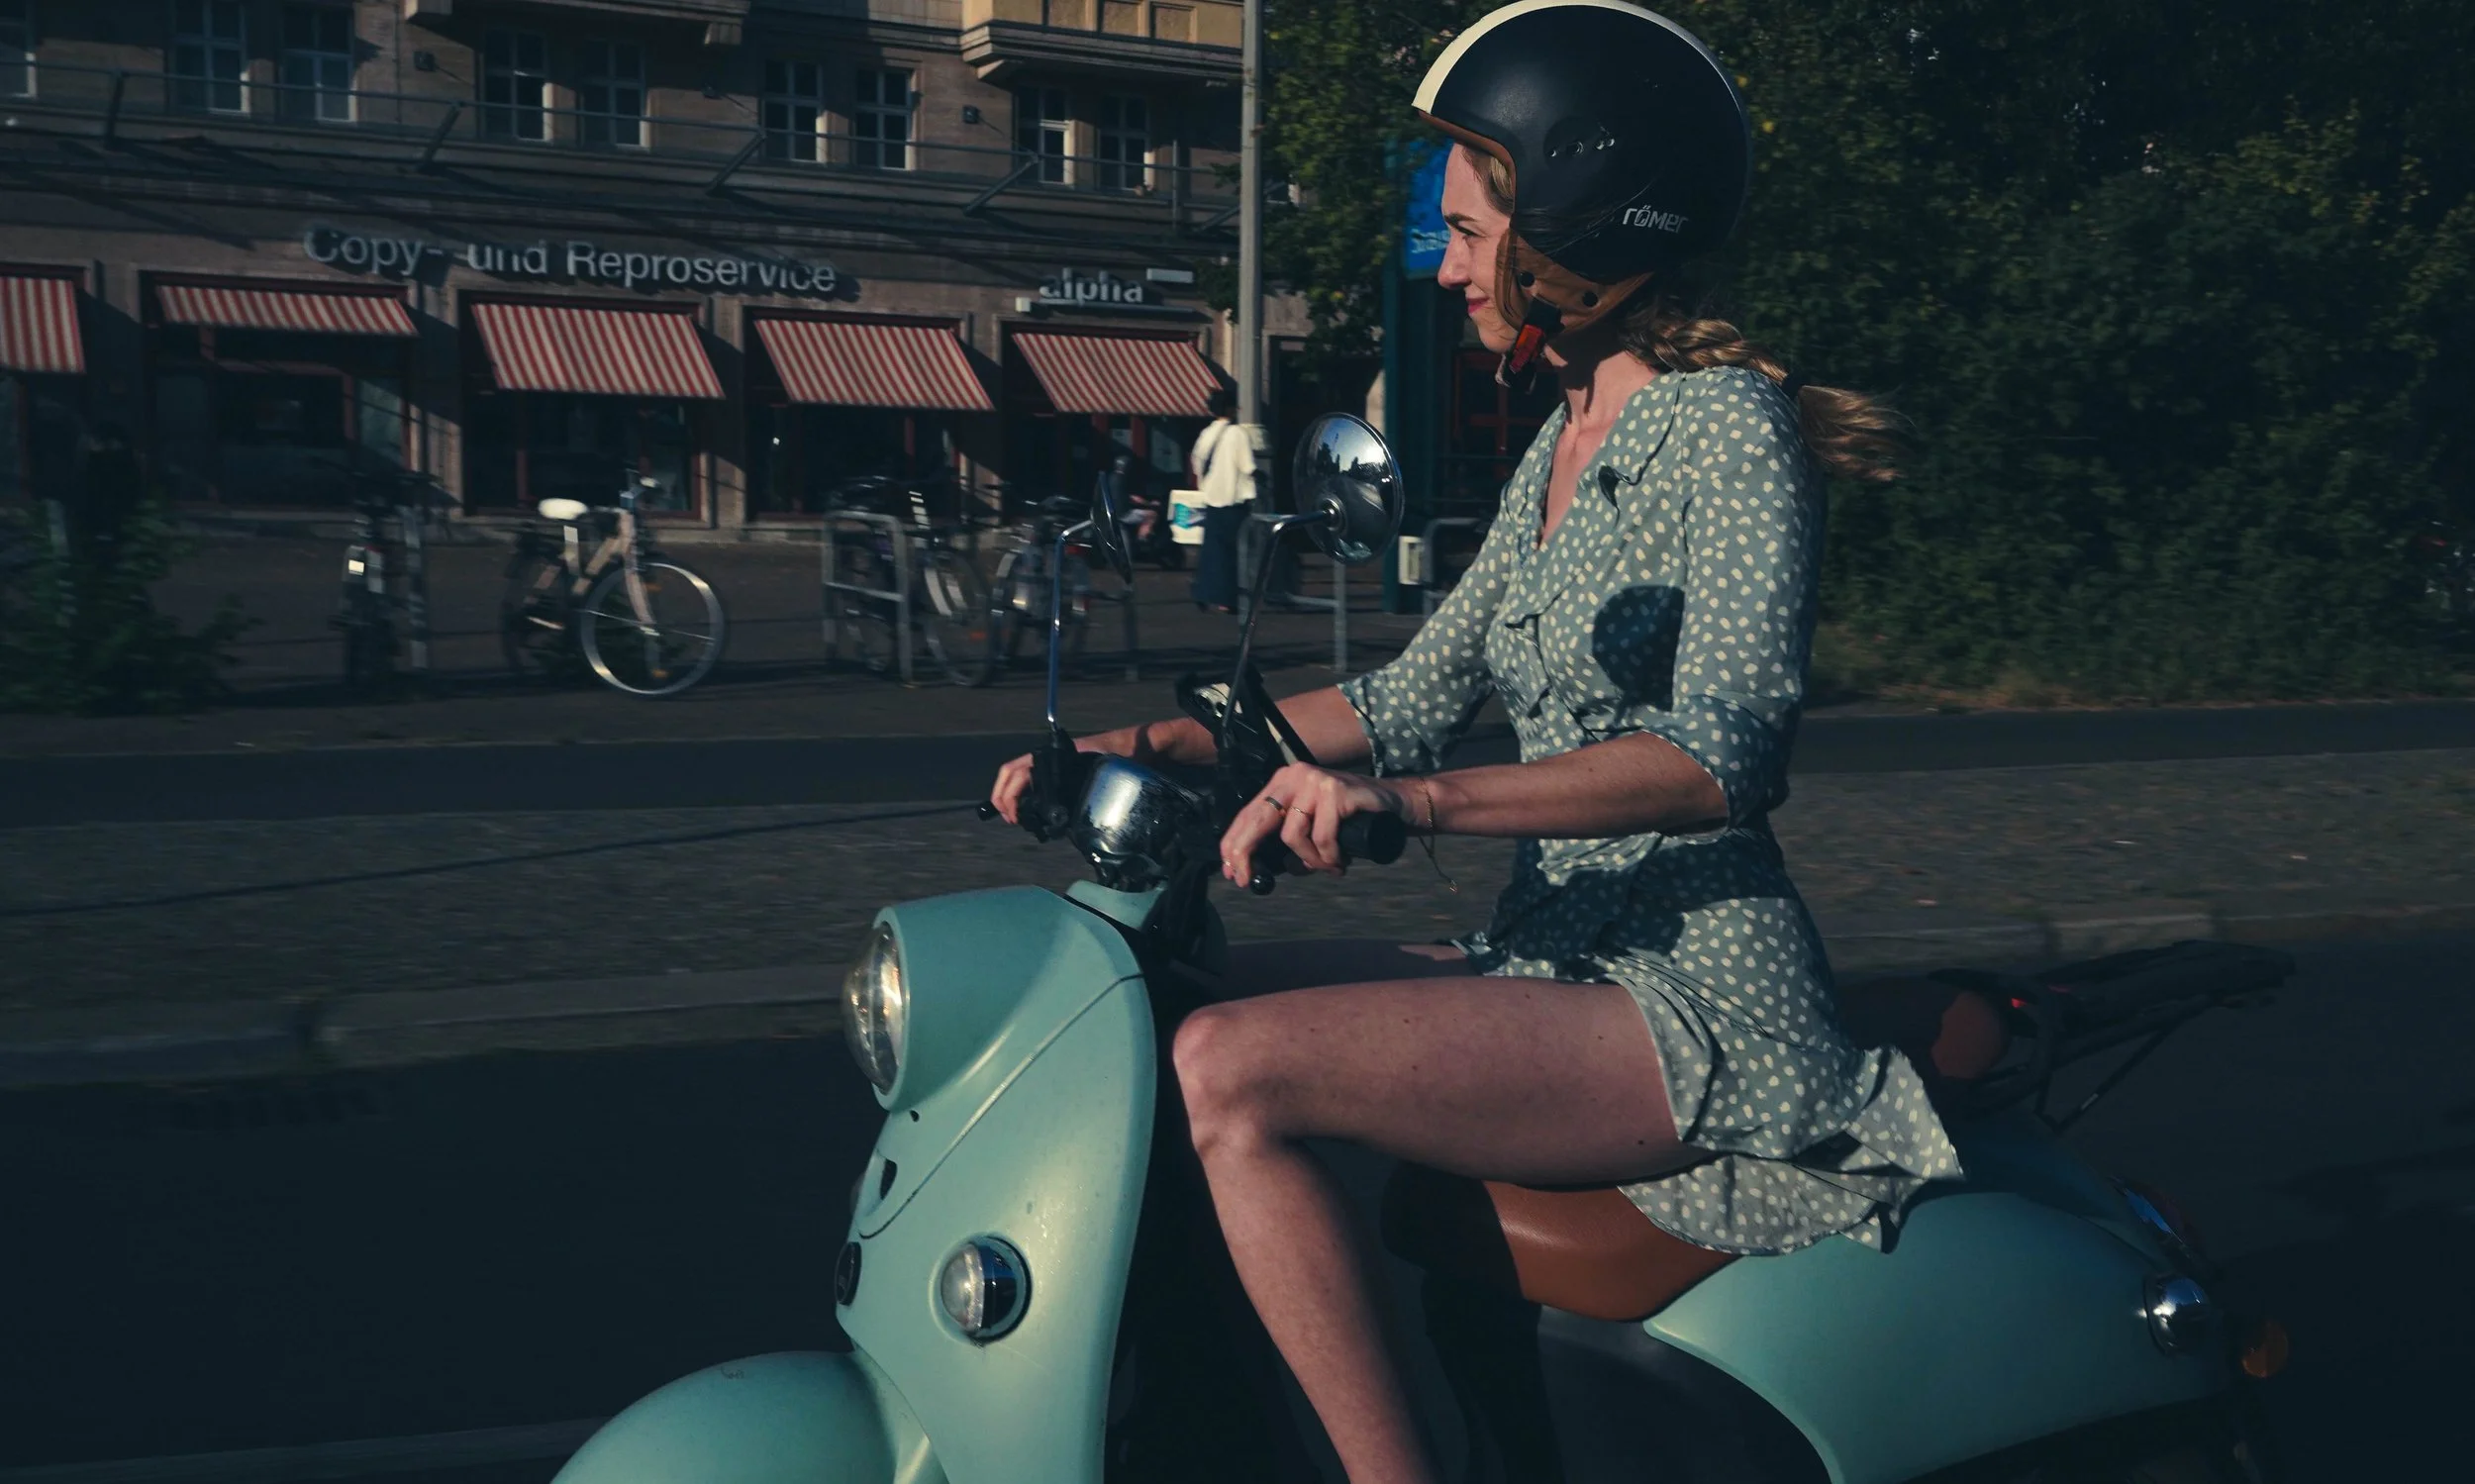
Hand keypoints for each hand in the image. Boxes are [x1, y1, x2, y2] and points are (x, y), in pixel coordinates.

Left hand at [1220, 762, 1406, 884]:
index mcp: (1283, 782)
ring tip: (1328, 866)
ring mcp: (1315, 781)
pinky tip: (1340, 861)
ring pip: (1292, 835)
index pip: (1248, 814)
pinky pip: (1322, 837)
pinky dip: (1329, 857)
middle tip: (1247, 880)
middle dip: (1247, 854)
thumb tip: (1268, 869)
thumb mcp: (1313, 828)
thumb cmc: (1351, 820)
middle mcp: (1295, 776)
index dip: (1234, 844)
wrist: (1393, 803)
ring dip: (1309, 860)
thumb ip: (1290, 843)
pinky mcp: (1336, 791)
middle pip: (1258, 819)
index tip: (1231, 871)